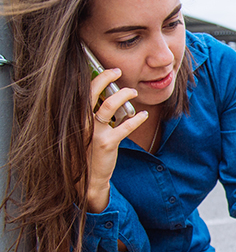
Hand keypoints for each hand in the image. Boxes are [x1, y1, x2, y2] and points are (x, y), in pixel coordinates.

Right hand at [87, 68, 147, 212]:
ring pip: (110, 106)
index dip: (98, 78)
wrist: (86, 180)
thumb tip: (108, 95)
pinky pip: (125, 126)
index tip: (110, 71)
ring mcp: (94, 133)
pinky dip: (136, 119)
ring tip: (133, 92)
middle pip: (94, 92)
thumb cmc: (87, 151)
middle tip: (118, 72)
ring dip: (123, 95)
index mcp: (77, 117)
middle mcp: (82, 122)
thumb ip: (91, 114)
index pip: (84, 91)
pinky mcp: (107, 143)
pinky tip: (143, 115)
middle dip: (107, 78)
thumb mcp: (84, 130)